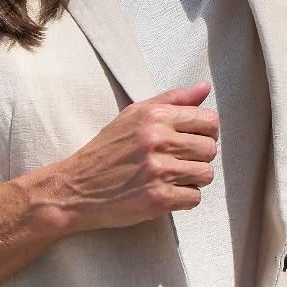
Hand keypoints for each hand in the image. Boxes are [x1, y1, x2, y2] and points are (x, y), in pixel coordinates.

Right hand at [27, 82, 218, 234]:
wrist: (76, 186)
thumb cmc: (106, 150)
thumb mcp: (132, 116)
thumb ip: (171, 100)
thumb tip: (204, 87)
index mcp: (152, 116)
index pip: (208, 121)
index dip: (203, 133)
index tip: (187, 140)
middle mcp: (156, 140)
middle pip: (210, 149)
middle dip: (197, 157)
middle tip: (174, 161)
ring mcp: (158, 170)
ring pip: (206, 174)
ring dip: (190, 179)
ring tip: (167, 177)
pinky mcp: (158, 198)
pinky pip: (194, 198)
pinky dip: (182, 199)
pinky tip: (162, 191)